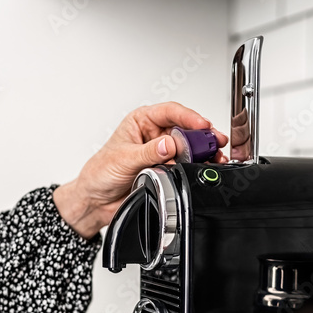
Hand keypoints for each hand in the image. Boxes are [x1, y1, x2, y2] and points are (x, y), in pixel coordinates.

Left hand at [53, 102, 228, 238]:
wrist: (96, 200)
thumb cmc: (101, 172)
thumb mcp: (124, 159)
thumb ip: (149, 152)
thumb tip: (170, 144)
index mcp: (141, 122)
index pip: (170, 112)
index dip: (188, 117)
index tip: (202, 125)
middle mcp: (154, 134)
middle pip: (185, 129)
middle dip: (202, 135)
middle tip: (215, 142)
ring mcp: (162, 152)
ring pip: (189, 147)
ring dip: (202, 152)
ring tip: (215, 156)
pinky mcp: (167, 168)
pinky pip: (186, 165)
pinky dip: (196, 166)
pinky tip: (203, 168)